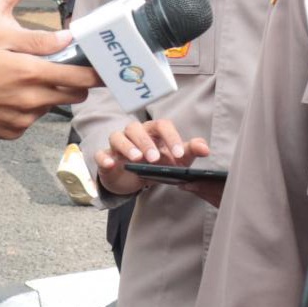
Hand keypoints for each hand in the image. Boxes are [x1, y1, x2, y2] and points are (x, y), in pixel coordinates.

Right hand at [0, 22, 99, 138]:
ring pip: (49, 107)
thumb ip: (37, 38)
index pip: (81, 77)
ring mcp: (20, 119)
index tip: (106, 71)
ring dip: (45, 95)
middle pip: (72, 95)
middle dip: (73, 83)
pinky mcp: (9, 133)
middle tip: (61, 70)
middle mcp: (30, 99)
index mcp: (31, 72)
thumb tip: (67, 37)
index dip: (97, 74)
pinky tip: (4, 98)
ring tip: (20, 81)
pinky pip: (28, 121)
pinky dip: (24, 110)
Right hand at [93, 120, 221, 207]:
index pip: (162, 125)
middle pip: (137, 129)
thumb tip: (206, 149)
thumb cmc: (157, 164)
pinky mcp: (105, 157)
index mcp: (153, 130)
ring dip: (127, 147)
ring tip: (136, 159)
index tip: (179, 154)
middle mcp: (134, 133)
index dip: (171, 138)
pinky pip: (101, 153)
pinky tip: (111, 163)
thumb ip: (190, 151)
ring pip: (118, 137)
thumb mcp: (176, 159)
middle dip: (147, 143)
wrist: (135, 180)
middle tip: (155, 158)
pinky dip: (104, 157)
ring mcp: (118, 144)